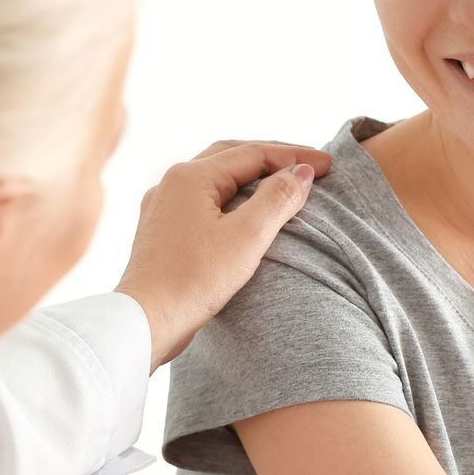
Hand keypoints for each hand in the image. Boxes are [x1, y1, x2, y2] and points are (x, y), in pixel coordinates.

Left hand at [114, 140, 332, 367]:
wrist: (144, 321)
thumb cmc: (193, 280)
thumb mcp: (247, 237)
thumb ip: (277, 199)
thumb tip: (302, 172)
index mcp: (191, 176)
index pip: (254, 153)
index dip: (295, 157)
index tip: (329, 165)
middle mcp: (172, 182)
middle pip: (232, 156)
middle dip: (273, 157)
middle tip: (309, 166)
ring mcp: (163, 206)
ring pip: (216, 178)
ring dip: (252, 175)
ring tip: (283, 182)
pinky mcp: (161, 230)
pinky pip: (203, 199)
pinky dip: (232, 196)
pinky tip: (245, 210)